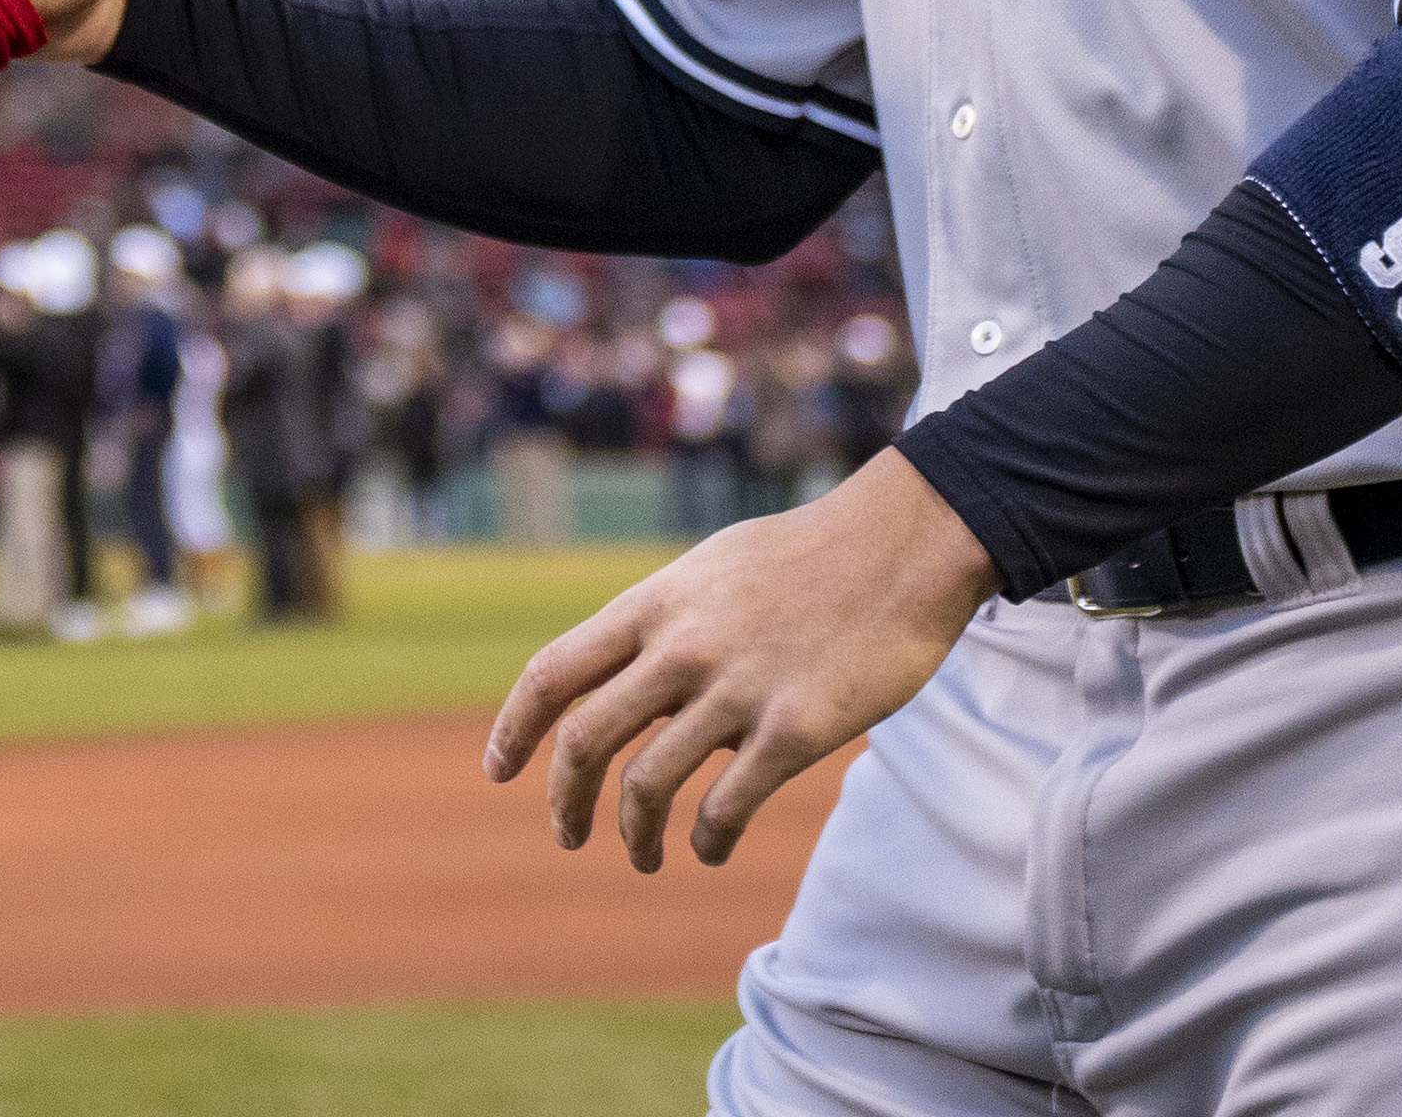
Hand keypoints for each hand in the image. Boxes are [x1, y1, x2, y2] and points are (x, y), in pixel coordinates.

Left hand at [484, 453, 998, 871]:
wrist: (902, 544)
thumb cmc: (808, 556)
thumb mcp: (711, 569)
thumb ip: (663, 622)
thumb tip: (626, 678)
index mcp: (654, 605)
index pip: (553, 673)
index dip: (514, 729)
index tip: (498, 770)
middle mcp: (681, 648)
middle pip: (584, 742)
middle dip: (564, 801)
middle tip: (567, 833)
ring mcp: (736, 690)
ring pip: (647, 786)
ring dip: (632, 836)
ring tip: (641, 857)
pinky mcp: (795, 730)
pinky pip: (726, 807)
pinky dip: (706, 840)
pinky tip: (708, 847)